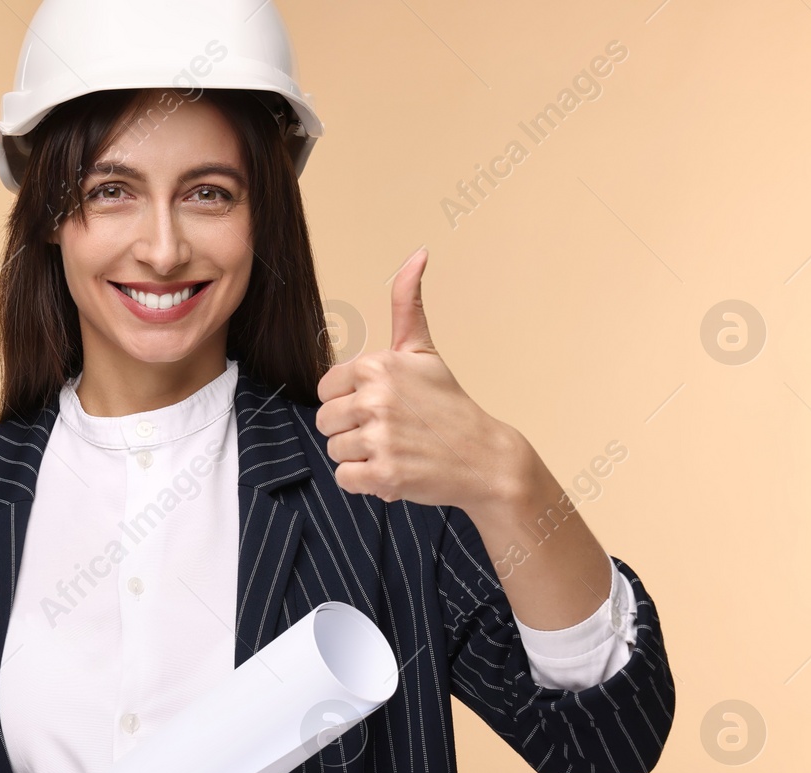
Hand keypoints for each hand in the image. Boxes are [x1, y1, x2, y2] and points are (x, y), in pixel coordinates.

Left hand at [315, 246, 531, 510]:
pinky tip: (393, 470)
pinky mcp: (383, 474)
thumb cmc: (448, 404)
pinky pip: (344, 479)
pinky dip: (365, 482)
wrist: (484, 456)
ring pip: (335, 450)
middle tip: (389, 431)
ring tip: (394, 449)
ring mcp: (379, 438)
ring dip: (360, 456)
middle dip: (351, 430)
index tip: (380, 406)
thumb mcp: (423, 350)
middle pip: (326, 421)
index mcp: (376, 366)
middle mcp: (375, 399)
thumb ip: (407, 304)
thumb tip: (417, 253)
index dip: (348, 400)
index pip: (326, 389)